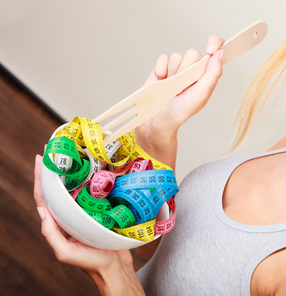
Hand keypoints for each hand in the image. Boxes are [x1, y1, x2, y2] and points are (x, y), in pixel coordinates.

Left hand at [34, 155, 143, 294]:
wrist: (115, 267)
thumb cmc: (91, 262)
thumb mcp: (65, 253)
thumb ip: (51, 235)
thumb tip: (42, 211)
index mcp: (59, 222)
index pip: (44, 196)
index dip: (39, 177)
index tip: (39, 158)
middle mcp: (69, 214)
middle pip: (59, 187)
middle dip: (56, 168)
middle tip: (59, 148)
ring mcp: (85, 211)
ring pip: (77, 187)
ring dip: (75, 171)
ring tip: (77, 153)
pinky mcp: (101, 210)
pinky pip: (95, 192)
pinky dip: (94, 179)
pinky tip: (99, 168)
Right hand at [135, 36, 224, 145]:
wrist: (157, 119)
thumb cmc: (181, 111)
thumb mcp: (201, 95)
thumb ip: (212, 74)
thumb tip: (221, 54)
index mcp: (206, 75)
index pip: (216, 51)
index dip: (214, 44)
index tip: (210, 49)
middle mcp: (193, 69)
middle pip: (192, 53)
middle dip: (186, 69)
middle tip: (184, 86)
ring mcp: (177, 67)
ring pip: (176, 56)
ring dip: (173, 72)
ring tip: (172, 88)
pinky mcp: (162, 67)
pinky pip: (163, 58)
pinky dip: (161, 70)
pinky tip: (162, 81)